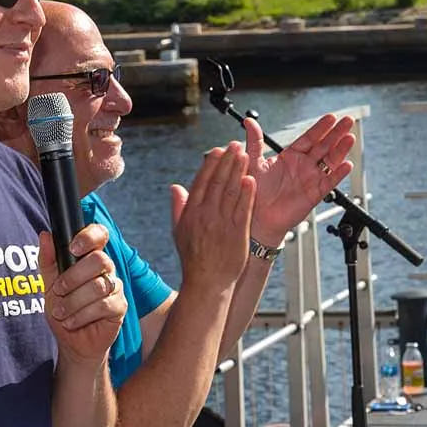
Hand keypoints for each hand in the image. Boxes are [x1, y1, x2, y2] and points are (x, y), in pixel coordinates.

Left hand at [40, 224, 126, 364]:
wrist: (71, 342)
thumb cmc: (63, 309)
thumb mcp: (48, 284)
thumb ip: (47, 260)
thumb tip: (45, 235)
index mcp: (90, 258)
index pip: (99, 235)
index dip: (89, 237)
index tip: (73, 249)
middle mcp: (106, 270)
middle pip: (99, 260)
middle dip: (73, 277)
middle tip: (58, 290)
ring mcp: (115, 288)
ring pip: (98, 286)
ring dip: (73, 301)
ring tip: (61, 312)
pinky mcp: (119, 307)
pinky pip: (103, 305)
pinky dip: (82, 315)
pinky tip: (71, 321)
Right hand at [170, 140, 255, 289]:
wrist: (207, 282)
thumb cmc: (193, 258)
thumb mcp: (178, 231)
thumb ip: (178, 207)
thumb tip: (175, 187)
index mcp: (192, 213)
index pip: (202, 182)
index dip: (211, 164)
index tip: (217, 150)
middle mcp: (206, 215)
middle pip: (218, 182)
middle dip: (227, 161)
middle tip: (234, 144)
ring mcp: (222, 224)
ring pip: (232, 191)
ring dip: (239, 171)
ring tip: (245, 155)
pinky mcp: (238, 233)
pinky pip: (243, 209)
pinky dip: (247, 194)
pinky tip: (252, 180)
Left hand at [244, 114, 354, 244]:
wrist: (257, 216)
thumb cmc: (254, 191)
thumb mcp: (254, 162)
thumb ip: (255, 141)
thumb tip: (248, 121)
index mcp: (290, 156)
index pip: (309, 138)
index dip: (320, 128)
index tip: (331, 117)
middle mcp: (303, 166)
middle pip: (324, 146)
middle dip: (336, 133)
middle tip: (348, 120)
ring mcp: (311, 179)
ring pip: (330, 161)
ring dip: (341, 149)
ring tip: (350, 138)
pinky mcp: (315, 194)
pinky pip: (329, 182)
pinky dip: (338, 174)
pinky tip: (346, 165)